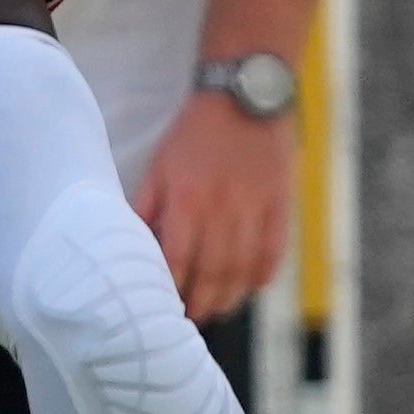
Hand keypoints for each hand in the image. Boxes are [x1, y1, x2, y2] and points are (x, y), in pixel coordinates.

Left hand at [134, 94, 295, 320]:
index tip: (164, 307)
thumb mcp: (160, 164)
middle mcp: (222, 210)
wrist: (245, 94)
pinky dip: (264, 274)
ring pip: (243, 269)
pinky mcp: (281, 204)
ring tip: (219, 310)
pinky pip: (274, 250)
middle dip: (201, 303)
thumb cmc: (195, 132)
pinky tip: (253, 287)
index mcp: (188, 201)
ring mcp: (255, 209)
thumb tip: (133, 243)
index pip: (176, 260)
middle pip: (212, 273)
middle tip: (192, 319)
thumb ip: (147, 206)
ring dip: (230, 297)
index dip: (171, 289)